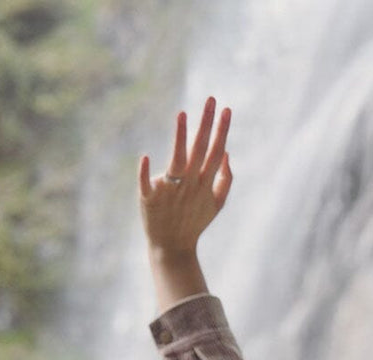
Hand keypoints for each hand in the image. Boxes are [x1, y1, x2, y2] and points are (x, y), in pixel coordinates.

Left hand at [138, 98, 232, 256]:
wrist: (173, 247)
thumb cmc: (194, 222)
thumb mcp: (216, 204)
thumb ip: (225, 179)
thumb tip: (227, 153)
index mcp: (205, 183)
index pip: (216, 151)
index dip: (222, 130)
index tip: (226, 109)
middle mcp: (190, 184)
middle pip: (200, 149)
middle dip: (206, 124)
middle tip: (210, 100)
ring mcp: (171, 191)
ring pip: (177, 161)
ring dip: (180, 138)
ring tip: (182, 115)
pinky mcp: (151, 199)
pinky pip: (148, 184)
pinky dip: (146, 173)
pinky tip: (145, 158)